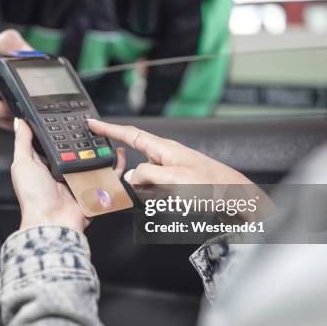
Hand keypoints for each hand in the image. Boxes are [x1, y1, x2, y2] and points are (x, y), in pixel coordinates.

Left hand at [11, 118, 125, 231]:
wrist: (52, 221)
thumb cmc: (34, 197)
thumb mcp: (22, 163)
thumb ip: (23, 141)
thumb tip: (20, 122)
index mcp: (45, 165)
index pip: (56, 143)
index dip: (61, 131)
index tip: (68, 116)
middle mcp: (63, 172)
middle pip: (78, 150)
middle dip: (86, 138)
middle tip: (92, 124)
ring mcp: (80, 180)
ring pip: (95, 161)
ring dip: (103, 148)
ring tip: (108, 135)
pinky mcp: (93, 189)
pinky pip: (108, 176)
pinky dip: (116, 165)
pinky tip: (117, 154)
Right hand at [87, 119, 250, 184]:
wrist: (234, 195)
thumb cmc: (211, 185)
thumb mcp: (174, 180)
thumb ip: (147, 175)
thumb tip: (130, 175)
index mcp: (163, 149)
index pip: (130, 134)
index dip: (108, 128)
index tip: (91, 123)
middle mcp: (165, 155)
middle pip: (134, 157)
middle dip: (124, 169)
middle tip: (119, 180)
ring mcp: (170, 167)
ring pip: (143, 175)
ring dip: (140, 187)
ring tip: (151, 198)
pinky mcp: (175, 180)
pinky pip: (153, 185)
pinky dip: (151, 194)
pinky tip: (159, 202)